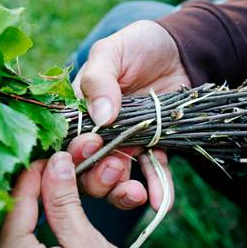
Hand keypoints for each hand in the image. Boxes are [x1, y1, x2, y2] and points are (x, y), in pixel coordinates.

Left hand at [0, 152, 140, 247]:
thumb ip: (66, 205)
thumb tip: (57, 163)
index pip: (18, 200)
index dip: (35, 173)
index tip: (52, 155)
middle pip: (5, 210)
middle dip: (27, 185)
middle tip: (49, 168)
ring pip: (4, 224)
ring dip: (25, 201)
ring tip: (46, 185)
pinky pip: (8, 240)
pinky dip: (23, 221)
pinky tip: (38, 211)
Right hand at [71, 20, 188, 210]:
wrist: (180, 49)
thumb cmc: (138, 45)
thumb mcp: (112, 52)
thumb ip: (99, 79)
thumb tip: (101, 117)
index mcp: (79, 110)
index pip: (66, 140)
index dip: (73, 152)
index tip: (90, 146)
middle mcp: (98, 132)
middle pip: (86, 168)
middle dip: (96, 176)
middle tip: (114, 165)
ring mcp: (125, 142)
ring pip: (114, 179)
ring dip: (120, 190)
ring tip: (134, 191)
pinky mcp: (153, 147)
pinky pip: (152, 173)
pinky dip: (156, 189)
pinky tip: (159, 202)